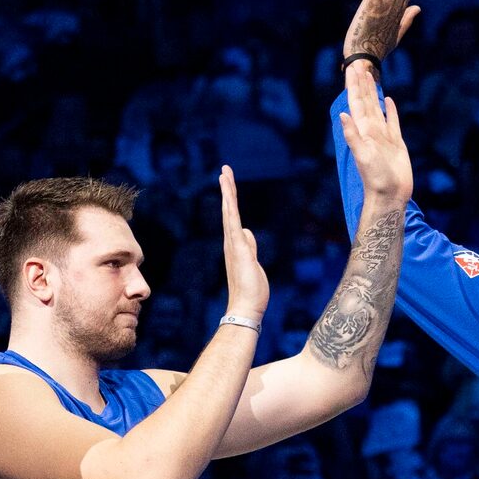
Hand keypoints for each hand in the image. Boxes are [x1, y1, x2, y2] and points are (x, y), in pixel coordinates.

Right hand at [218, 166, 268, 323]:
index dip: (230, 199)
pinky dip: (230, 210)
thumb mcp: (253, 263)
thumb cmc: (251, 289)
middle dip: (227, 189)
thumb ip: (250, 246)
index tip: (228, 182)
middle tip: (224, 170)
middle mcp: (231, 242)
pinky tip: (228, 197)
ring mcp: (233, 246)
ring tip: (225, 175)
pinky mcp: (239, 250)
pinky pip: (233, 225)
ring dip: (227, 193)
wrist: (246, 308)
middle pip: (228, 210)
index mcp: (235, 245)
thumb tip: (246, 232)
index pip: (232, 217)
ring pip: (229, 213)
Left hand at [337, 57, 411, 205]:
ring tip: (370, 76)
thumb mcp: (363, 156)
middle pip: (365, 101)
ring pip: (377, 108)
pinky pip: (393, 121)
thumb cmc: (376, 179)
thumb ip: (352, 135)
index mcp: (363, 131)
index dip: (354, 86)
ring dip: (373, 92)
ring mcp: (384, 136)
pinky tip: (388, 100)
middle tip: (358, 64)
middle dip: (361, 83)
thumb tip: (343, 114)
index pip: (357, 103)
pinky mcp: (396, 142)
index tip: (352, 68)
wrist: (390, 195)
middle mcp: (371, 131)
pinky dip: (390, 110)